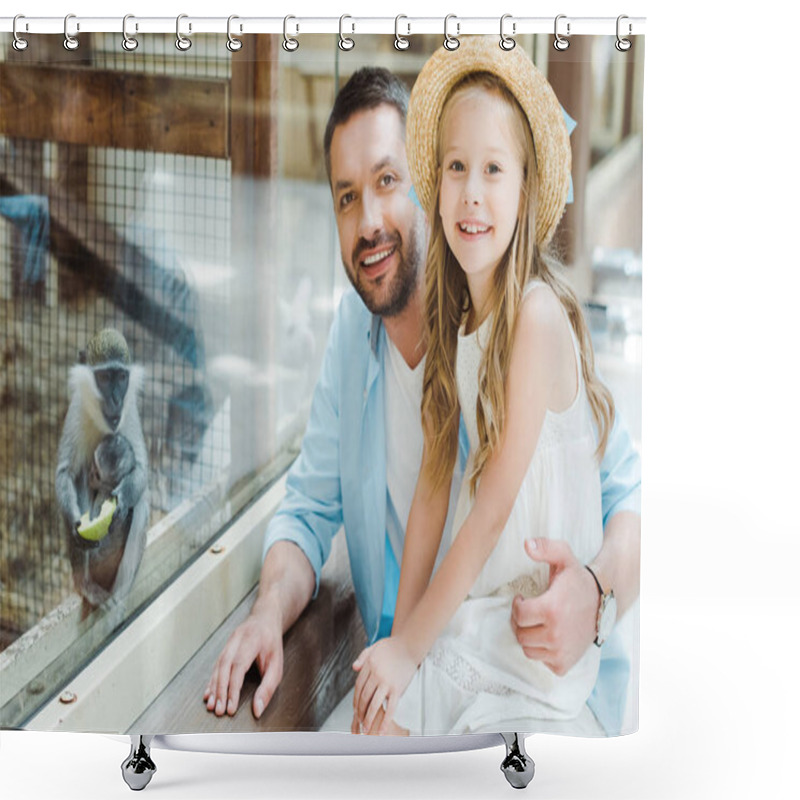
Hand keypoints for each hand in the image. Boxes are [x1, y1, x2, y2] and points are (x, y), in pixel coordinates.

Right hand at [204, 604, 283, 718]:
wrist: (265, 618)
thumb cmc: (272, 643)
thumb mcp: (277, 664)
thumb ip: (268, 686)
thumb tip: (258, 709)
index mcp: (253, 640)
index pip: (239, 666)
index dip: (233, 688)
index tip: (231, 707)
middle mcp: (238, 639)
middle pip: (225, 665)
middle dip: (220, 690)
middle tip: (219, 709)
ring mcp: (229, 642)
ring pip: (218, 665)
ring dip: (214, 687)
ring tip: (212, 706)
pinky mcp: (225, 647)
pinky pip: (216, 665)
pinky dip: (212, 680)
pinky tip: (209, 694)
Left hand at [352, 636, 415, 734]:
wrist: (410, 644)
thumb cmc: (393, 645)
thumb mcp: (374, 647)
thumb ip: (363, 656)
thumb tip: (354, 668)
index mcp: (369, 665)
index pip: (358, 686)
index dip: (356, 699)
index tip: (355, 709)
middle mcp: (376, 675)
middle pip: (364, 697)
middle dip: (360, 712)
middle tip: (358, 723)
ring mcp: (386, 682)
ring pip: (373, 705)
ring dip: (368, 719)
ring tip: (366, 729)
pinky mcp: (397, 689)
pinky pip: (390, 708)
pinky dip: (385, 721)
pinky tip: (382, 731)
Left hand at [510, 538, 598, 675]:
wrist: (603, 603)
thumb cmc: (578, 581)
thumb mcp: (564, 557)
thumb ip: (545, 547)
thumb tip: (526, 544)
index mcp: (551, 609)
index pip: (518, 615)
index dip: (518, 605)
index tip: (524, 599)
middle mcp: (555, 635)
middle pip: (520, 634)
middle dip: (522, 622)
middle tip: (530, 612)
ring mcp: (561, 652)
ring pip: (528, 650)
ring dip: (530, 637)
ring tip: (539, 624)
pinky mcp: (564, 664)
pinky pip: (542, 661)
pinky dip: (543, 651)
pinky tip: (549, 637)